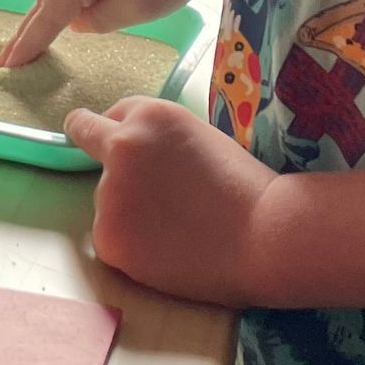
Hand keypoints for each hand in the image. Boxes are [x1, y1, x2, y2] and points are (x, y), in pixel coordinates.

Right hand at [0, 0, 226, 68]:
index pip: (50, 12)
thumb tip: (78, 20)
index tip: (6, 65)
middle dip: (29, 29)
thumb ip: (99, 20)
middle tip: (5, 60)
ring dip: (48, 12)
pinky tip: (60, 12)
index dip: (29, 42)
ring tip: (27, 43)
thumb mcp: (139, 6)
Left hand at [65, 98, 275, 306]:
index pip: (104, 118)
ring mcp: (109, 193)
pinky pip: (110, 237)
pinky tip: (167, 249)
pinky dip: (131, 245)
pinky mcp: (108, 236)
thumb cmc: (244, 187)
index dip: (120, 137)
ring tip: (177, 227)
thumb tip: (127, 155)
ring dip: (128, 211)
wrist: (265, 235)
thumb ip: (156, 139)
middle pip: (99, 156)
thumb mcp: (198, 136)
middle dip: (119, 171)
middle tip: (152, 196)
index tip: (112, 148)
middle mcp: (120, 147)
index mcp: (147, 115)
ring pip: (106, 200)